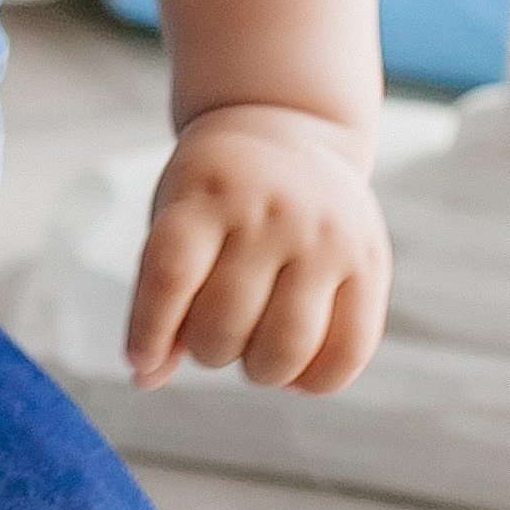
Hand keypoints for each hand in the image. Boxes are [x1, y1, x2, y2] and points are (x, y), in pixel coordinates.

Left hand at [128, 106, 390, 392]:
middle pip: (225, 321)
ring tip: (253, 352)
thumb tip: (145, 378)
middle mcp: (269, 210)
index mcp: (207, 191)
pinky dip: (316, 382)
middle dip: (207, 350)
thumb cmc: (215, 192)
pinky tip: (297, 373)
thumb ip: (161, 294)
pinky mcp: (370, 262)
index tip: (139, 362)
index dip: (149, 329)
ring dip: (259, 371)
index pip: (169, 272)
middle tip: (213, 336)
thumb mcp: (176, 215)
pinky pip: (348, 351)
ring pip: (285, 347)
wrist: (287, 126)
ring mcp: (324, 236)